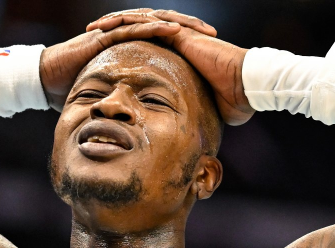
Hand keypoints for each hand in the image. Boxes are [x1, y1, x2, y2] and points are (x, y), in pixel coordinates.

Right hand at [41, 11, 212, 110]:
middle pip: (164, 27)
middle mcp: (125, 37)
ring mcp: (115, 33)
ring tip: (201, 29)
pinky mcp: (105, 35)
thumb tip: (142, 131)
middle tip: (214, 35)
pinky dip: (153, 27)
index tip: (210, 53)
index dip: (186, 45)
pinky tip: (173, 29)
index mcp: (130, 50)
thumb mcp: (108, 99)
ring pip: (153, 22)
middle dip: (190, 29)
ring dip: (179, 24)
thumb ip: (125, 107)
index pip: (164, 42)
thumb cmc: (73, 90)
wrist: (46, 80)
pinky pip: (133, 28)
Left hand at [87, 9, 253, 125]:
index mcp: (178, 57)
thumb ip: (191, 118)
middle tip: (89, 38)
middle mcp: (175, 41)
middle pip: (136, 31)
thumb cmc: (232, 102)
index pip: (145, 48)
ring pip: (137, 22)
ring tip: (91, 29)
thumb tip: (187, 139)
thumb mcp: (204, 111)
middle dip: (112, 33)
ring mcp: (177, 33)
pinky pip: (147, 22)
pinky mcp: (178, 32)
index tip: (103, 59)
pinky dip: (126, 22)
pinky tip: (108, 25)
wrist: (245, 87)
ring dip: (113, 24)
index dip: (124, 51)